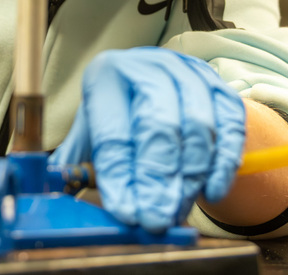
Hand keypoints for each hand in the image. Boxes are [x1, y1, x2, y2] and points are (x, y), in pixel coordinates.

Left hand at [49, 48, 244, 231]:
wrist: (157, 81)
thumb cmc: (118, 111)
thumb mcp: (91, 128)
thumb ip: (76, 160)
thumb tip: (57, 191)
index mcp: (107, 75)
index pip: (113, 131)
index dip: (120, 175)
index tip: (126, 212)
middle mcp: (149, 67)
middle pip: (157, 126)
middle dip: (156, 180)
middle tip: (155, 219)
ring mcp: (189, 74)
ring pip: (197, 128)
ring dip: (188, 178)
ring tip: (176, 210)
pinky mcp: (220, 88)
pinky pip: (230, 128)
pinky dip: (222, 164)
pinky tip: (209, 191)